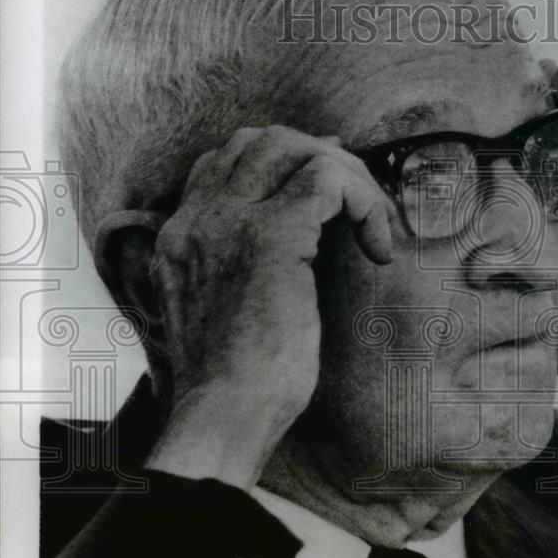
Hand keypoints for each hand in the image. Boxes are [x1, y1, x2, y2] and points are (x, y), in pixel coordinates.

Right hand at [146, 126, 391, 489]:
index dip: (283, 162)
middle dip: (320, 159)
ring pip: (296, 149)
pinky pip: (329, 180)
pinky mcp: (272, 237)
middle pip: (261, 140)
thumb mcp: (222, 315)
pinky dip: (364, 202)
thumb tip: (292, 249)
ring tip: (372, 224)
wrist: (222, 416)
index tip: (327, 190)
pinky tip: (377, 248)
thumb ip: (236, 272)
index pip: (224, 161)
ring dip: (347, 177)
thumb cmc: (235, 384)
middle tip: (359, 202)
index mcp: (180, 235)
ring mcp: (231, 221)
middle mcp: (199, 218)